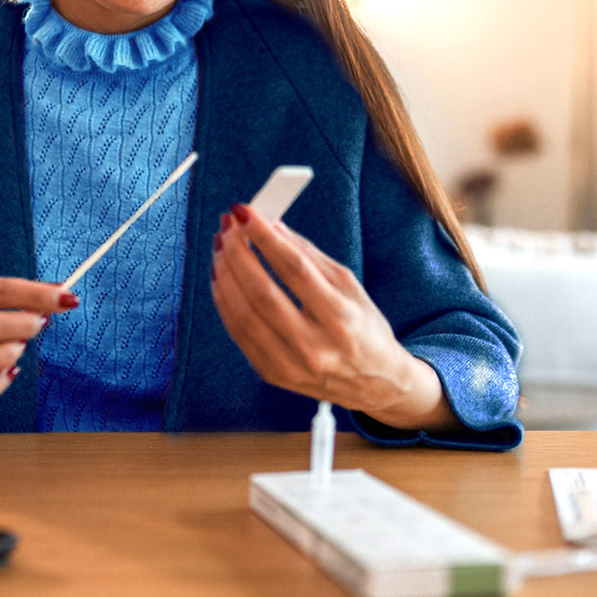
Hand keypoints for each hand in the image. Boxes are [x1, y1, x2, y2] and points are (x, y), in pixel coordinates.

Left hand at [210, 205, 455, 430]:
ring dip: (225, 274)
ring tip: (221, 246)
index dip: (265, 237)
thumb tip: (272, 225)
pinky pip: (238, 332)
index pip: (294, 269)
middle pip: (262, 293)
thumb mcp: (349, 286)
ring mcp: (290, 365)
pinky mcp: (272, 374)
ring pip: (243, 314)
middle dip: (237, 253)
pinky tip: (222, 276)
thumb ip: (309, 255)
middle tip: (227, 226)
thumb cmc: (363, 327)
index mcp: (341, 318)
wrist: (375, 383)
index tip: (245, 212)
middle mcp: (314, 346)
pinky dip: (224, 300)